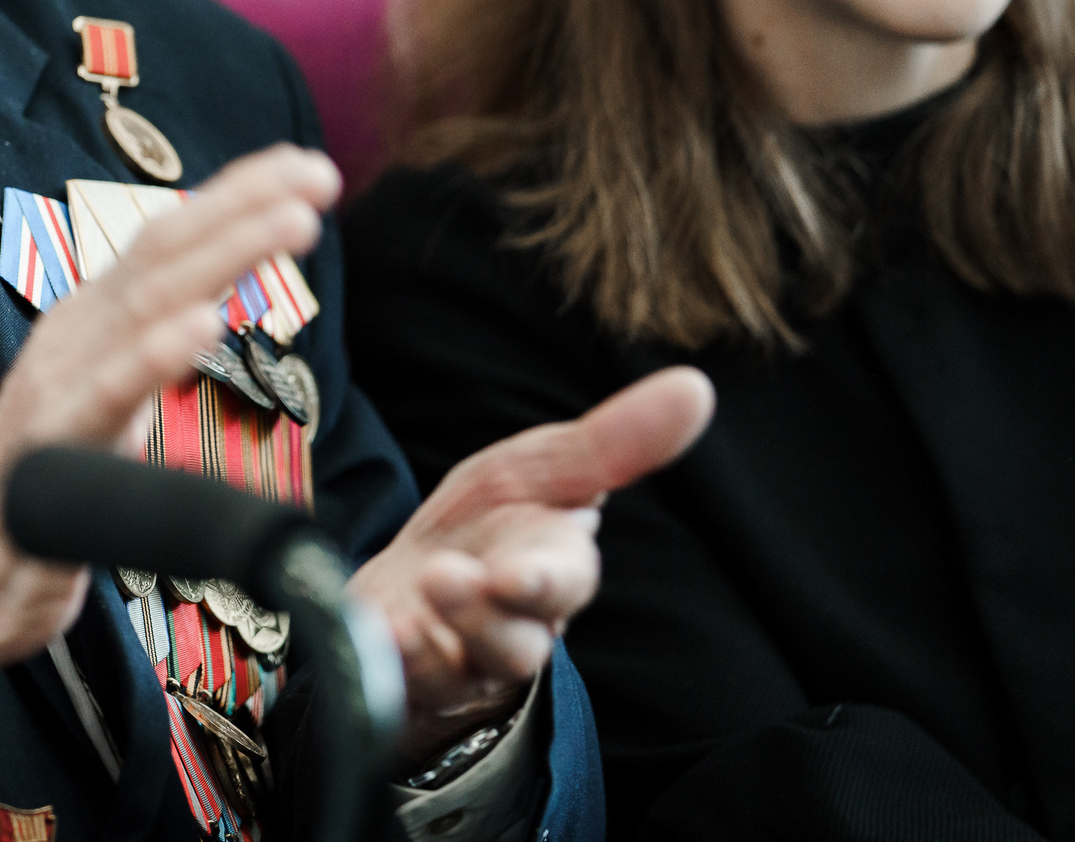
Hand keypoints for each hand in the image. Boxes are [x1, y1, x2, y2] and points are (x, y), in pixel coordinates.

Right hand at [0, 146, 342, 684]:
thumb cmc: (42, 494)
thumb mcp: (111, 402)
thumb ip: (152, 350)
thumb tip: (212, 303)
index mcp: (93, 321)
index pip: (170, 239)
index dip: (237, 196)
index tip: (308, 168)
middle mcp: (74, 334)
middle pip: (164, 251)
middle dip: (245, 205)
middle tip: (318, 176)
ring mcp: (57, 383)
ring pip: (146, 302)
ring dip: (224, 255)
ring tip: (291, 224)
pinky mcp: (47, 445)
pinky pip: (107, 392)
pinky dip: (155, 352)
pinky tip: (204, 322)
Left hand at [347, 367, 715, 759]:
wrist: (410, 593)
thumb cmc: (487, 528)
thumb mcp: (538, 470)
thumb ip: (612, 443)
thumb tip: (698, 386)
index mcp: (552, 570)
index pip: (564, 582)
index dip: (545, 581)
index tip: (518, 571)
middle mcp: (514, 627)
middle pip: (517, 642)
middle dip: (487, 616)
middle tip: (448, 578)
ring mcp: (460, 661)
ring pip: (464, 668)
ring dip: (437, 634)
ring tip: (414, 590)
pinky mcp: (407, 683)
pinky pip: (402, 686)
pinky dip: (389, 662)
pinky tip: (376, 633)